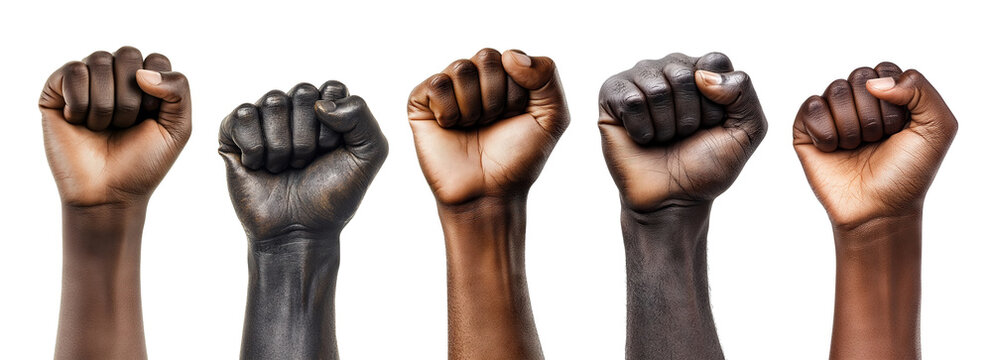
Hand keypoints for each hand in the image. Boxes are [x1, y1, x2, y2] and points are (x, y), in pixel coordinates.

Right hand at [39, 46, 190, 207]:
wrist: (109, 194)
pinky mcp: (56, 91)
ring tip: (103, 128)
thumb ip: (179, 90)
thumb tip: (142, 72)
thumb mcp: (178, 128)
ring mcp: (85, 83)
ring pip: (99, 60)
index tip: (151, 118)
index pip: (155, 59)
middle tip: (125, 125)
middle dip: (131, 97)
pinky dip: (81, 102)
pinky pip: (72, 71)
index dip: (158, 92)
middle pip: (128, 54)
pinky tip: (79, 122)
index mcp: (145, 83)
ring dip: (106, 104)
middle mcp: (114, 77)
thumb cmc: (143, 162)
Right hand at [219, 81, 387, 242]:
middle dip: (309, 136)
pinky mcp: (233, 133)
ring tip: (283, 168)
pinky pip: (243, 115)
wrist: (298, 231)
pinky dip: (255, 147)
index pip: (332, 88)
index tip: (332, 151)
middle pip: (303, 92)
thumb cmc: (333, 195)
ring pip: (273, 100)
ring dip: (282, 146)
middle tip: (305, 163)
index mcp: (327, 110)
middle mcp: (295, 110)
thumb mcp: (369, 155)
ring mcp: (264, 120)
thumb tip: (320, 103)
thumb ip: (362, 116)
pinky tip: (259, 166)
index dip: (335, 124)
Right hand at [407, 48, 568, 204]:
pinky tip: (450, 127)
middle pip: (486, 57)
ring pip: (461, 68)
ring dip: (473, 107)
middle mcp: (476, 78)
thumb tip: (509, 55)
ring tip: (472, 127)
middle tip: (492, 123)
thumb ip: (547, 75)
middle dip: (495, 97)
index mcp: (505, 76)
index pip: (511, 57)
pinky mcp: (422, 102)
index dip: (517, 93)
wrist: (487, 193)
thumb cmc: (518, 158)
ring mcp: (448, 89)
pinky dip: (449, 111)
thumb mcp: (553, 117)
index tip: (515, 117)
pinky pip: (437, 84)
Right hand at [599, 52, 766, 212]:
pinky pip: (631, 101)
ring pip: (657, 89)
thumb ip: (743, 90)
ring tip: (663, 138)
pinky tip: (642, 139)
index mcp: (703, 72)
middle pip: (684, 75)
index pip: (714, 61)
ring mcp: (639, 80)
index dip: (717, 101)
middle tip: (683, 135)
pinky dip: (642, 130)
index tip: (712, 123)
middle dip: (689, 116)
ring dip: (665, 126)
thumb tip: (701, 75)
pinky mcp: (612, 96)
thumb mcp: (747, 130)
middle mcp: (669, 68)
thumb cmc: (707, 166)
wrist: (672, 199)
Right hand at [793, 63, 956, 227]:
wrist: (878, 209)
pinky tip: (833, 149)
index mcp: (890, 95)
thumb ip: (921, 90)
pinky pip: (811, 108)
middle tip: (877, 141)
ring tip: (856, 148)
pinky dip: (826, 132)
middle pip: (859, 77)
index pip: (885, 70)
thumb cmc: (908, 173)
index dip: (894, 100)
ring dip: (851, 126)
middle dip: (873, 114)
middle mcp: (859, 100)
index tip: (899, 129)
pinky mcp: (806, 129)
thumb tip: (873, 82)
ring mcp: (832, 114)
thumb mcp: (938, 128)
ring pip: (835, 90)